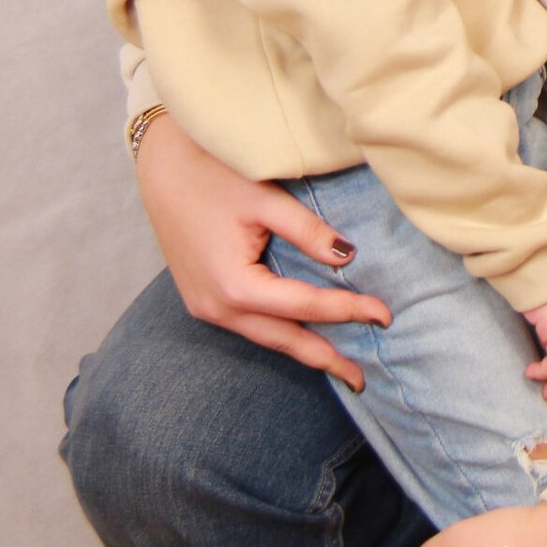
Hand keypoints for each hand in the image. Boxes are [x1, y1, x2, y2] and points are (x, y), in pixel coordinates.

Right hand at [134, 113, 389, 391]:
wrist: (162, 168)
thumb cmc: (212, 175)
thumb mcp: (265, 199)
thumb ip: (308, 231)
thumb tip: (349, 257)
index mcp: (234, 285)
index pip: (304, 305)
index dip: (348, 310)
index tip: (385, 314)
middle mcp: (217, 307)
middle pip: (283, 340)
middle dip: (325, 359)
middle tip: (363, 378)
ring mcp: (205, 307)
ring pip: (264, 338)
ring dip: (302, 351)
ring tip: (339, 366)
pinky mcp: (203, 300)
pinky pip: (248, 326)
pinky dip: (279, 334)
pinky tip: (302, 337)